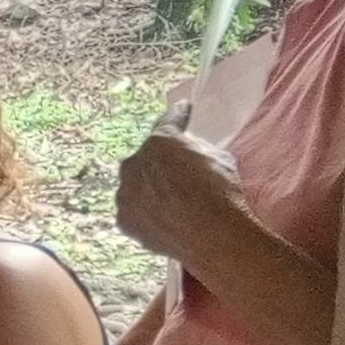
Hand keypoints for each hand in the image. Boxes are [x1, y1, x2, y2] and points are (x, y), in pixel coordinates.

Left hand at [115, 128, 249, 269]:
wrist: (212, 234)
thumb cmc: (221, 191)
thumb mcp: (219, 157)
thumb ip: (197, 148)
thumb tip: (189, 150)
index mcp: (159, 142)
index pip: (168, 123)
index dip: (178, 116)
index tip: (182, 110)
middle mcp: (133, 164)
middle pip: (146, 158)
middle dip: (160, 161)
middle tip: (177, 172)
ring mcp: (124, 194)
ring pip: (136, 186)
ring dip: (149, 189)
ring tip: (171, 201)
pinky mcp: (123, 220)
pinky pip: (134, 211)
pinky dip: (146, 212)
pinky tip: (163, 219)